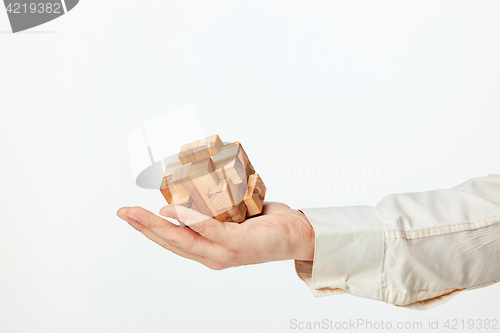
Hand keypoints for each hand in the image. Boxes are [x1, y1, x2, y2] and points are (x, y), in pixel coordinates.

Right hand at [117, 202, 314, 269]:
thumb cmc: (266, 224)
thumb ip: (214, 212)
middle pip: (170, 242)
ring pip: (182, 239)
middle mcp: (212, 255)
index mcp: (208, 249)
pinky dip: (188, 220)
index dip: (148, 229)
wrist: (297, 234)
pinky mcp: (236, 244)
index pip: (172, 241)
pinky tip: (171, 211)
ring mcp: (223, 252)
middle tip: (122, 211)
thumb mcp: (233, 217)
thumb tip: (197, 193)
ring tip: (135, 212)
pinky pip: (208, 229)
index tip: (129, 215)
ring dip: (156, 225)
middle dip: (143, 227)